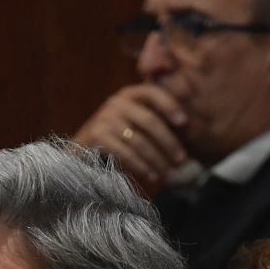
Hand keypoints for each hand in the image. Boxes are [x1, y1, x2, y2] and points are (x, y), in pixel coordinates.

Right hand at [75, 84, 189, 191]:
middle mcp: (116, 102)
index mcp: (130, 94)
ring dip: (157, 160)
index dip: (170, 105)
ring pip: (139, 141)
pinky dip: (141, 166)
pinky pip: (124, 153)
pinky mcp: (96, 136)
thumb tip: (189, 132)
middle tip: (181, 161)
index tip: (184, 122)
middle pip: (150, 121)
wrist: (80, 150)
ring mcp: (105, 118)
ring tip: (170, 174)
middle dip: (169, 143)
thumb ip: (156, 120)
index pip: (153, 92)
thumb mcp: (135, 122)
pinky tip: (152, 176)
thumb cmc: (117, 137)